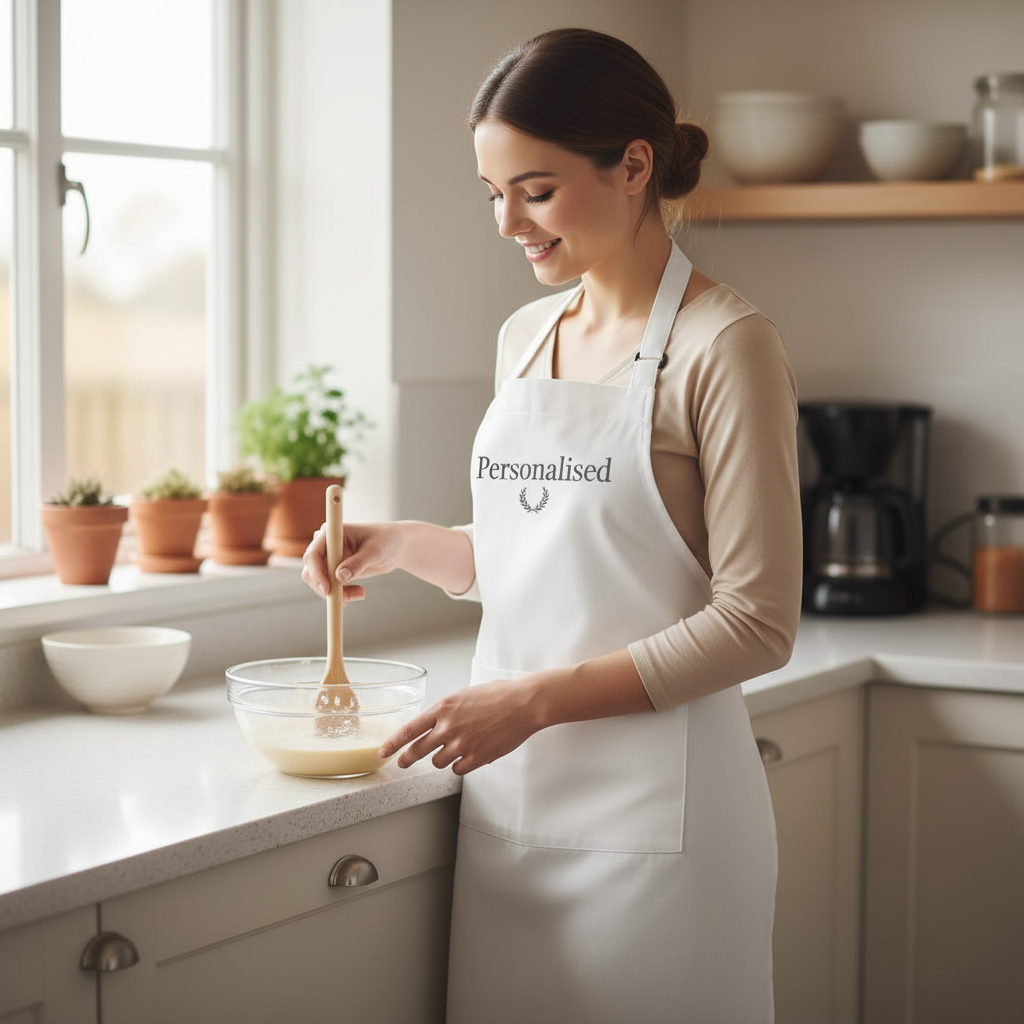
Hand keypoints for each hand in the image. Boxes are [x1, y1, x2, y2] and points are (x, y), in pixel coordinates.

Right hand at [300, 521, 406, 601]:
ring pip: (320, 582)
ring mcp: (330, 558)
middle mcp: (326, 545)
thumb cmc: (387, 541)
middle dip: (326, 587)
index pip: (313, 554)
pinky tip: (358, 594)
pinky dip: (341, 594)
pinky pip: (330, 586)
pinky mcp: (336, 570)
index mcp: (332, 533)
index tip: (328, 590)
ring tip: (361, 594)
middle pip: (311, 571)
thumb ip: (358, 563)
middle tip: (347, 599)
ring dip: (336, 593)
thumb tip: (339, 577)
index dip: (316, 573)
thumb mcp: (375, 551)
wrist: (397, 546)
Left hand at [378, 678, 542, 775]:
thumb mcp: (465, 695)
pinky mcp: (477, 757)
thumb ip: (447, 711)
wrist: (523, 704)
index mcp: (444, 708)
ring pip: (438, 762)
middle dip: (407, 758)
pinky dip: (460, 765)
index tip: (383, 752)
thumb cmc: (498, 695)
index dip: (393, 743)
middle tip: (403, 762)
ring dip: (442, 758)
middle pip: (418, 750)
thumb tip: (437, 723)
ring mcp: (462, 744)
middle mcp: (449, 727)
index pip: (409, 729)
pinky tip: (469, 755)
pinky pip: (458, 769)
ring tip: (455, 748)